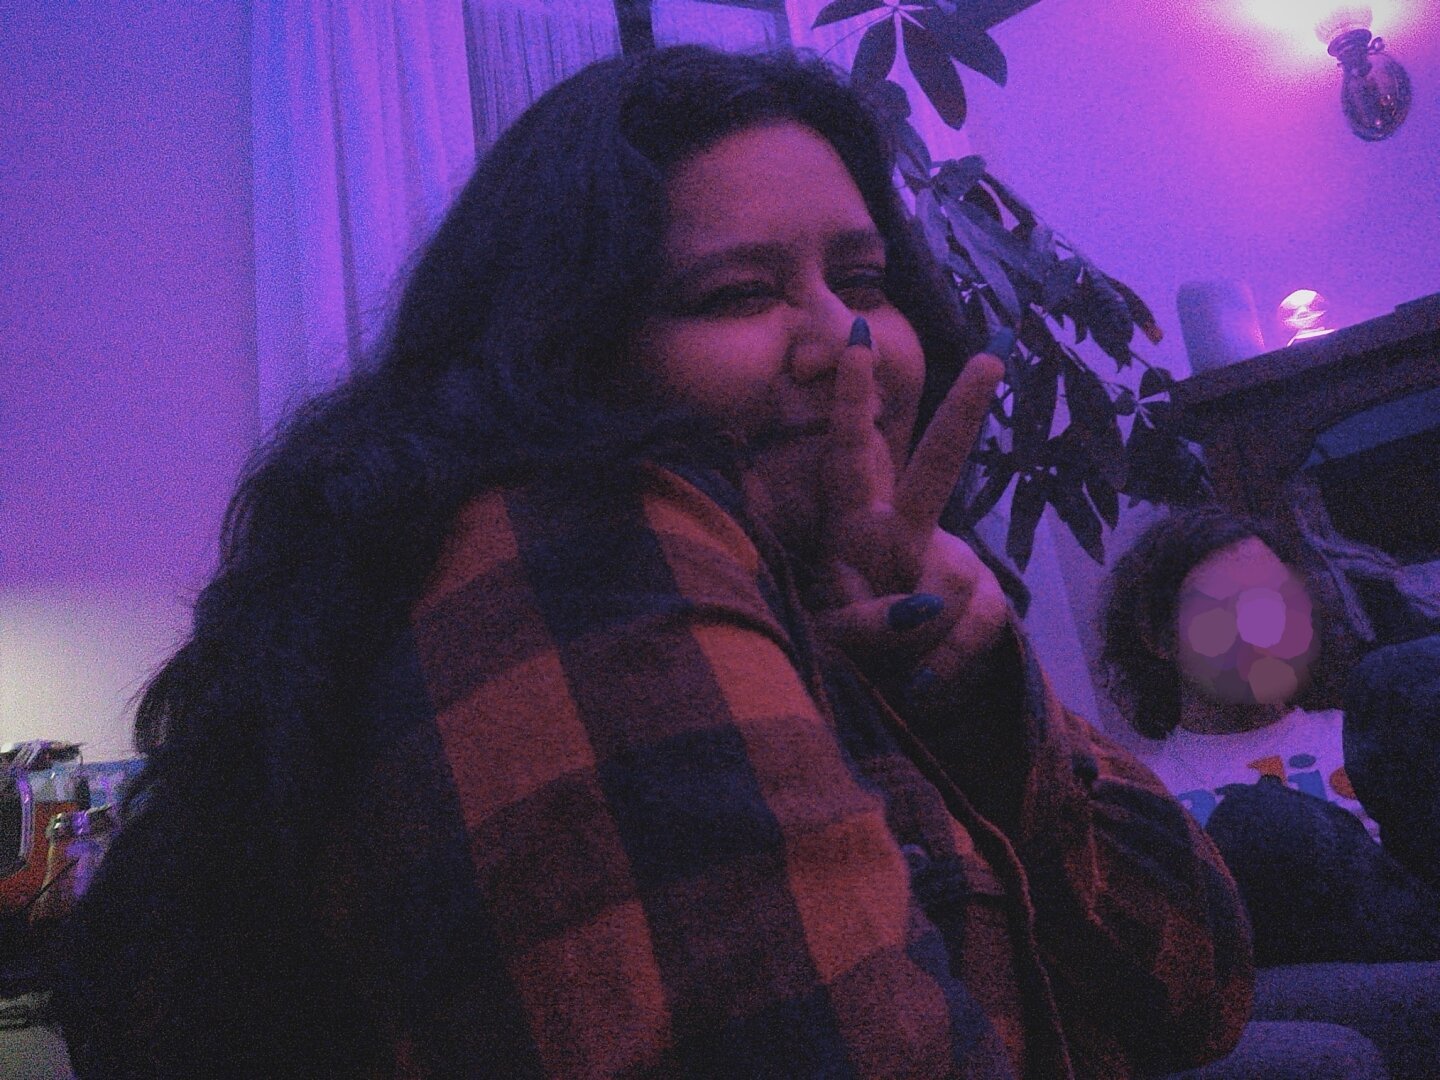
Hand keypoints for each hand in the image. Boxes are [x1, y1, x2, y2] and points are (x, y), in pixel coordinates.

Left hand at [814, 322, 1009, 682]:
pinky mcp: (985, 603)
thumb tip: (925, 604)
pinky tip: (921, 686)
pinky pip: (972, 634)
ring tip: (898, 672)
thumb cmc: (851, 646)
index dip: (852, 402)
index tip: (856, 340)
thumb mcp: (836, 642)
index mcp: (853, 524)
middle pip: (934, 468)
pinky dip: (942, 668)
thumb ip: (863, 624)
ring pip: (956, 583)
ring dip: (920, 642)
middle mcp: (902, 532)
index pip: (848, 455)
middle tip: (992, 357)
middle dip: (961, 417)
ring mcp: (948, 564)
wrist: (899, 688)